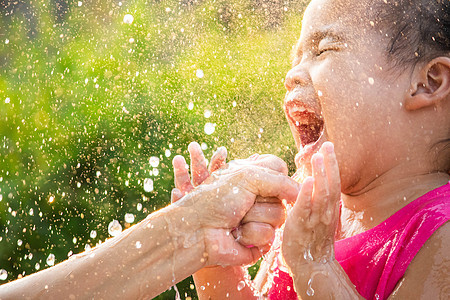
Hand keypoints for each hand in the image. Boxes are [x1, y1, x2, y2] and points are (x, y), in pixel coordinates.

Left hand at [171, 142, 297, 265]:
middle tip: (241, 202)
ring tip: (236, 219)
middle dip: (261, 198)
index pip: (281, 169)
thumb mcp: (248, 177)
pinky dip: (251, 233)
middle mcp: (259, 195)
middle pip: (284, 194)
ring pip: (279, 216)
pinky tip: (237, 233)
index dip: (275, 175)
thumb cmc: (216, 199)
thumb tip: (302, 194)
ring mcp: (260, 218)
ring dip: (255, 217)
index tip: (255, 179)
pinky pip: (270, 236)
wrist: (198, 230)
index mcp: (253, 175)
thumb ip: (280, 180)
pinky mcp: (259, 239)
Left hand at [282, 142, 340, 267]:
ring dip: (321, 174)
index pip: (333, 182)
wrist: (311, 266)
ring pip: (322, 194)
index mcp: (330, 208)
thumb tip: (314, 181)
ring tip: (318, 157)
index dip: (332, 165)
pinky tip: (307, 181)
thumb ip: (317, 200)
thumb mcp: (319, 217)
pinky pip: (306, 208)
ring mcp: (315, 219)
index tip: (329, 147)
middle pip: (332, 184)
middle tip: (328, 145)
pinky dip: (307, 194)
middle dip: (330, 164)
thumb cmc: (312, 240)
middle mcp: (326, 212)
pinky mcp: (302, 226)